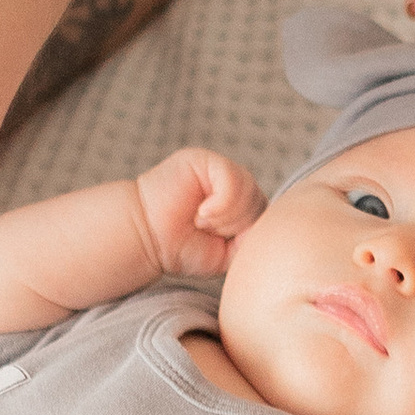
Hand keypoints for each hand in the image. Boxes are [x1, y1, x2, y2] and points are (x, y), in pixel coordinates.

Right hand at [132, 146, 262, 279]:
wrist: (147, 240)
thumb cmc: (182, 248)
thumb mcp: (227, 253)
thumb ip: (251, 239)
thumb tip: (266, 224)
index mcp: (242, 203)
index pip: (267, 215)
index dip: (248, 234)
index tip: (220, 243)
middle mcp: (234, 183)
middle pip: (260, 203)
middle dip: (235, 227)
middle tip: (206, 231)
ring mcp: (220, 169)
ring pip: (248, 192)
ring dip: (226, 218)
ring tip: (201, 222)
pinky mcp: (205, 160)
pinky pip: (232, 180)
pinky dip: (220, 205)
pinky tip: (201, 213)